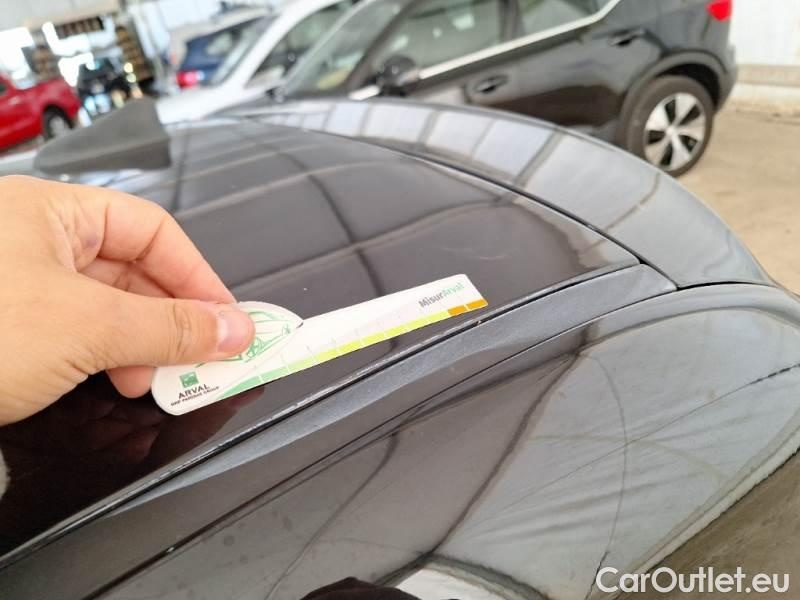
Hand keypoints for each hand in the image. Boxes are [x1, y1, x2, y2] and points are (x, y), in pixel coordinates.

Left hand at [0, 175, 254, 424]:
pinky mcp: (9, 326)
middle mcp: (35, 239)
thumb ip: (170, 327)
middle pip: (134, 269)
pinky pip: (79, 331)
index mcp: (52, 213)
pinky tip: (116, 381)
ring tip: (155, 379)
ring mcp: (20, 284)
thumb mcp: (87, 327)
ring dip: (142, 343)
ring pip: (107, 305)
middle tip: (203, 357)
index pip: (153, 231)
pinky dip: (108, 356)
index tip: (227, 320)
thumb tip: (234, 329)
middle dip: (172, 318)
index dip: (198, 275)